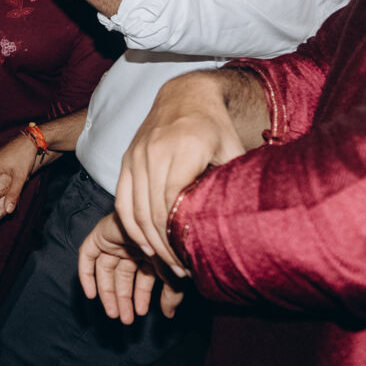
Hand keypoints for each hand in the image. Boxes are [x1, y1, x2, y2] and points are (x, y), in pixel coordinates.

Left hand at [76, 212, 184, 324]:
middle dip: (124, 298)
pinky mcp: (100, 234)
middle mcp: (133, 244)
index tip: (141, 313)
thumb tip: (169, 314)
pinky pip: (88, 256)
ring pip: (106, 270)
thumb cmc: (170, 246)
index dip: (141, 297)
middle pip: (123, 276)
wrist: (159, 221)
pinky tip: (92, 295)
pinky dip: (86, 275)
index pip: (142, 277)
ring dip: (108, 293)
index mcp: (151, 250)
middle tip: (125, 319)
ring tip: (113, 314)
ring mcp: (116, 238)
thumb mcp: (173, 274)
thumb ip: (170, 295)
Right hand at [114, 72, 246, 272]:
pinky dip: (131, 226)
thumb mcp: (232, 149)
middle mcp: (154, 152)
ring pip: (135, 209)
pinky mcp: (127, 160)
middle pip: (152, 211)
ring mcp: (136, 155)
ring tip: (167, 264)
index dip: (178, 235)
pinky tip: (146, 245)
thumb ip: (231, 182)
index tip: (192, 258)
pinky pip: (122, 200)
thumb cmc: (214, 126)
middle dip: (165, 247)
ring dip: (148, 241)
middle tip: (182, 270)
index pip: (172, 201)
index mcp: (184, 149)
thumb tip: (244, 219)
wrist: (185, 94)